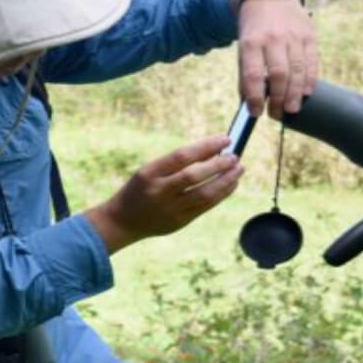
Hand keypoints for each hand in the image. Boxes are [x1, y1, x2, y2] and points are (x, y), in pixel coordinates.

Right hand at [84, 135, 242, 254]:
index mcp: (149, 173)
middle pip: (194, 176)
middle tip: (235, 157)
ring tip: (239, 169)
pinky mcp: (180, 222)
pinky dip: (222, 194)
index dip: (206, 146)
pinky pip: (206, 207)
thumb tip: (212, 150)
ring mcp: (170, 209)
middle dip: (219, 165)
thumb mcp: (150, 170)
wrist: (123, 220)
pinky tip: (231, 184)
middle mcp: (159, 191)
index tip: (224, 140)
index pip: (182, 156)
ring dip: (225, 181)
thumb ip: (177, 163)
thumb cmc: (141, 188)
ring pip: (204, 194)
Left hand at [236, 0, 318, 116]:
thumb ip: (246, 74)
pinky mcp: (309, 34)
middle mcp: (273, 38)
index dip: (255, 97)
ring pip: (297, 70)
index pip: (253, 74)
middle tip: (277, 114)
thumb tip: (250, 105)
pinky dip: (310, 79)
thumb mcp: (243, 47)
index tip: (256, 112)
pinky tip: (307, 93)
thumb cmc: (254, 30)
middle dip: (278, 99)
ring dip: (295, 94)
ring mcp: (293, 35)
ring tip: (292, 108)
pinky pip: (312, 61)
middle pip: (279, 74)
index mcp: (251, 42)